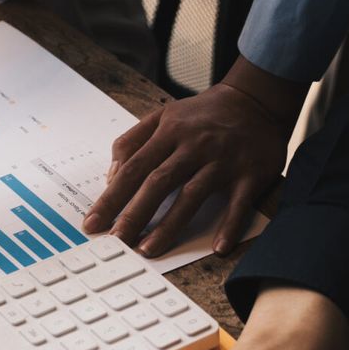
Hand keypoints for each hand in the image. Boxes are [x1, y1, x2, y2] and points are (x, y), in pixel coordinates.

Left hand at [85, 56, 303, 255]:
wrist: (255, 99)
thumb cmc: (203, 114)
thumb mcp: (164, 115)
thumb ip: (133, 141)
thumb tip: (111, 176)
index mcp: (169, 132)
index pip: (134, 168)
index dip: (111, 197)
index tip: (93, 222)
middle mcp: (194, 146)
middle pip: (158, 183)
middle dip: (134, 214)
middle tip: (115, 241)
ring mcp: (223, 160)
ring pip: (192, 195)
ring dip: (170, 225)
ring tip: (148, 250)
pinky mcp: (252, 173)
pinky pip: (239, 204)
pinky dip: (230, 226)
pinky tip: (218, 248)